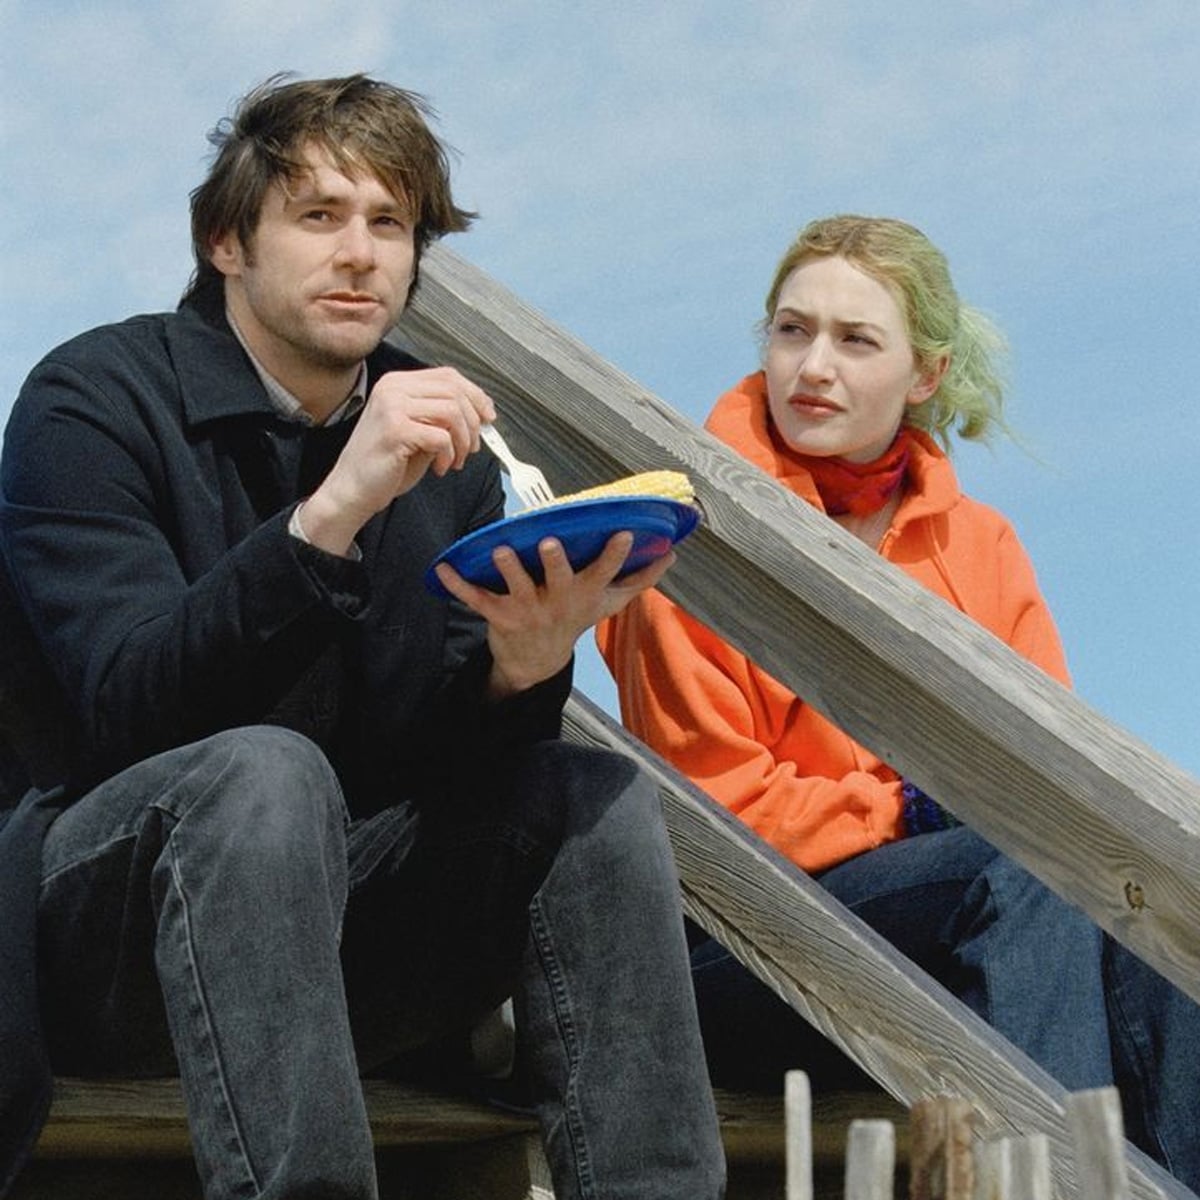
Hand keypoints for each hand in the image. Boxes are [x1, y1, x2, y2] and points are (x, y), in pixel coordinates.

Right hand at [299, 366, 495, 554]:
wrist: (352, 490)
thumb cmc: (384, 464)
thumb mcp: (418, 431)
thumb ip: (442, 417)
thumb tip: (480, 412)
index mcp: (397, 384)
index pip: (448, 376)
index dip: (475, 395)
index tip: (488, 416)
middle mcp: (393, 388)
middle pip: (454, 391)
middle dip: (473, 423)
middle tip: (472, 448)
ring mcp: (392, 406)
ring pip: (452, 412)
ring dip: (463, 441)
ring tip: (456, 460)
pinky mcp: (396, 430)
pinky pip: (442, 437)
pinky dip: (449, 455)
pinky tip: (440, 468)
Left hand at [434, 531, 675, 698]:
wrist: (537, 660)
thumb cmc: (575, 618)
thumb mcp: (609, 602)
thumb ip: (638, 578)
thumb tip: (671, 553)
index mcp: (585, 594)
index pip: (605, 572)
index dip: (615, 554)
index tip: (624, 533)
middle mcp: (558, 601)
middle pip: (560, 579)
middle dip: (556, 562)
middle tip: (550, 543)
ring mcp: (528, 609)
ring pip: (517, 587)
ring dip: (508, 568)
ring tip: (499, 548)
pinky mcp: (498, 615)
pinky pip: (476, 599)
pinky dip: (458, 584)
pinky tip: (441, 569)